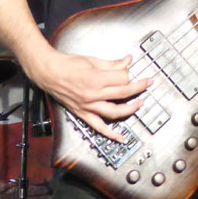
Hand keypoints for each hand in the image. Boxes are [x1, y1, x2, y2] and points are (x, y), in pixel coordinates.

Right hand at [28, 47, 151, 140]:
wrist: (49, 73)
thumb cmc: (68, 64)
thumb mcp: (93, 60)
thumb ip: (113, 64)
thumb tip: (128, 61)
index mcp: (96, 79)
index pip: (122, 79)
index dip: (129, 74)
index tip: (130, 70)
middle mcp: (93, 95)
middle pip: (123, 94)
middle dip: (138, 87)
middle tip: (148, 83)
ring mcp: (88, 106)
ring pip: (115, 112)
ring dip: (130, 109)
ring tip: (139, 104)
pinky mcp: (82, 113)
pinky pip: (98, 126)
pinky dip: (110, 134)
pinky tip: (120, 138)